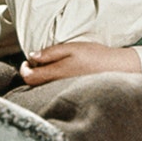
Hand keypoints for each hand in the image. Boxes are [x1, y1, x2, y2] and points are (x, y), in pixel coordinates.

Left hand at [20, 42, 140, 84]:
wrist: (117, 68)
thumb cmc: (95, 56)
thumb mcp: (71, 48)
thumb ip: (50, 53)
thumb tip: (32, 57)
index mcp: (55, 74)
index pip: (28, 78)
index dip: (24, 69)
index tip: (27, 62)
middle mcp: (57, 86)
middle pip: (34, 85)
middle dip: (32, 74)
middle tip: (37, 63)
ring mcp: (64, 91)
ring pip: (44, 88)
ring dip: (42, 78)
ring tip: (50, 67)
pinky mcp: (72, 92)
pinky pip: (55, 90)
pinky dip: (52, 82)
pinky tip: (62, 74)